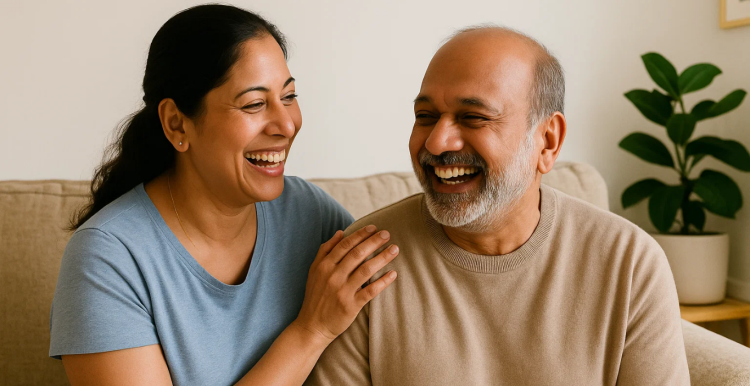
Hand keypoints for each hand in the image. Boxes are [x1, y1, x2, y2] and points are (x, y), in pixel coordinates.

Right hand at [294, 225, 398, 343]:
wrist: (312, 326)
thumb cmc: (316, 296)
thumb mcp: (314, 271)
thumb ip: (325, 250)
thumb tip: (340, 232)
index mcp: (324, 266)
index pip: (345, 245)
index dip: (360, 234)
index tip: (374, 227)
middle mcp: (333, 276)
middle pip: (357, 254)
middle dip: (374, 242)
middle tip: (387, 234)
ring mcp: (342, 291)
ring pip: (366, 270)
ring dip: (382, 258)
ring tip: (395, 249)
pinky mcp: (351, 306)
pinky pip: (371, 291)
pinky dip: (383, 281)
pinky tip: (393, 274)